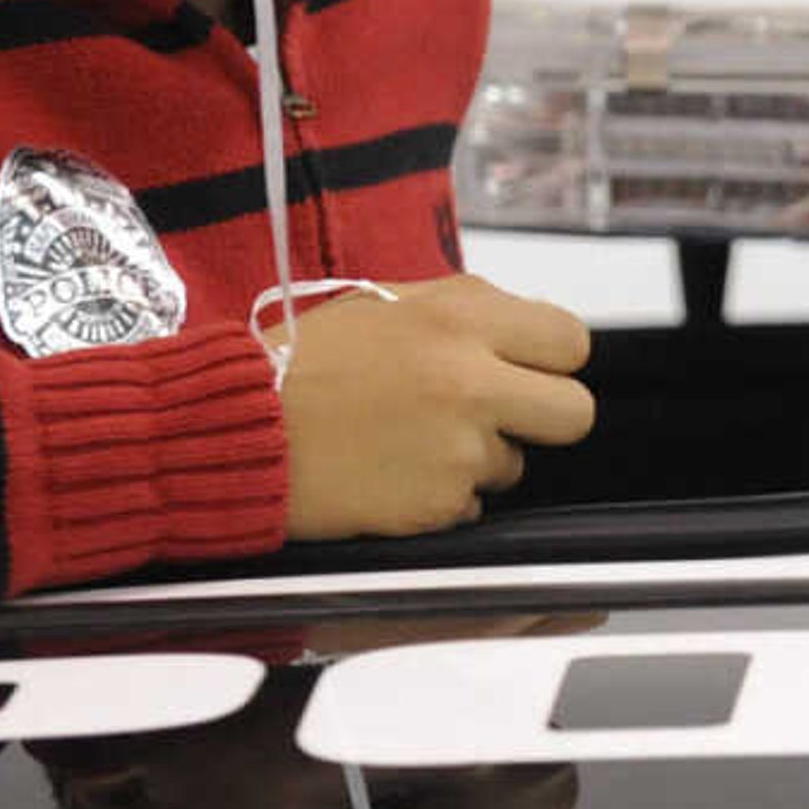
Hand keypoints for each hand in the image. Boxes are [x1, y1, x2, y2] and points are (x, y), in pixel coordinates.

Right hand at [277, 275, 597, 540]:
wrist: (235, 428)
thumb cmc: (299, 363)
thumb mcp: (387, 303)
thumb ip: (466, 310)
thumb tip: (526, 328)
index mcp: (463, 317)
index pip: (570, 341)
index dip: (552, 360)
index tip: (529, 369)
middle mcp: (472, 381)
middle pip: (573, 413)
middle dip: (542, 418)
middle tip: (496, 416)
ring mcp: (459, 448)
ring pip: (514, 464)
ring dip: (476, 459)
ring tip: (408, 440)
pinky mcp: (437, 503)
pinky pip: (468, 504)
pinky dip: (439, 496)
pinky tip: (391, 473)